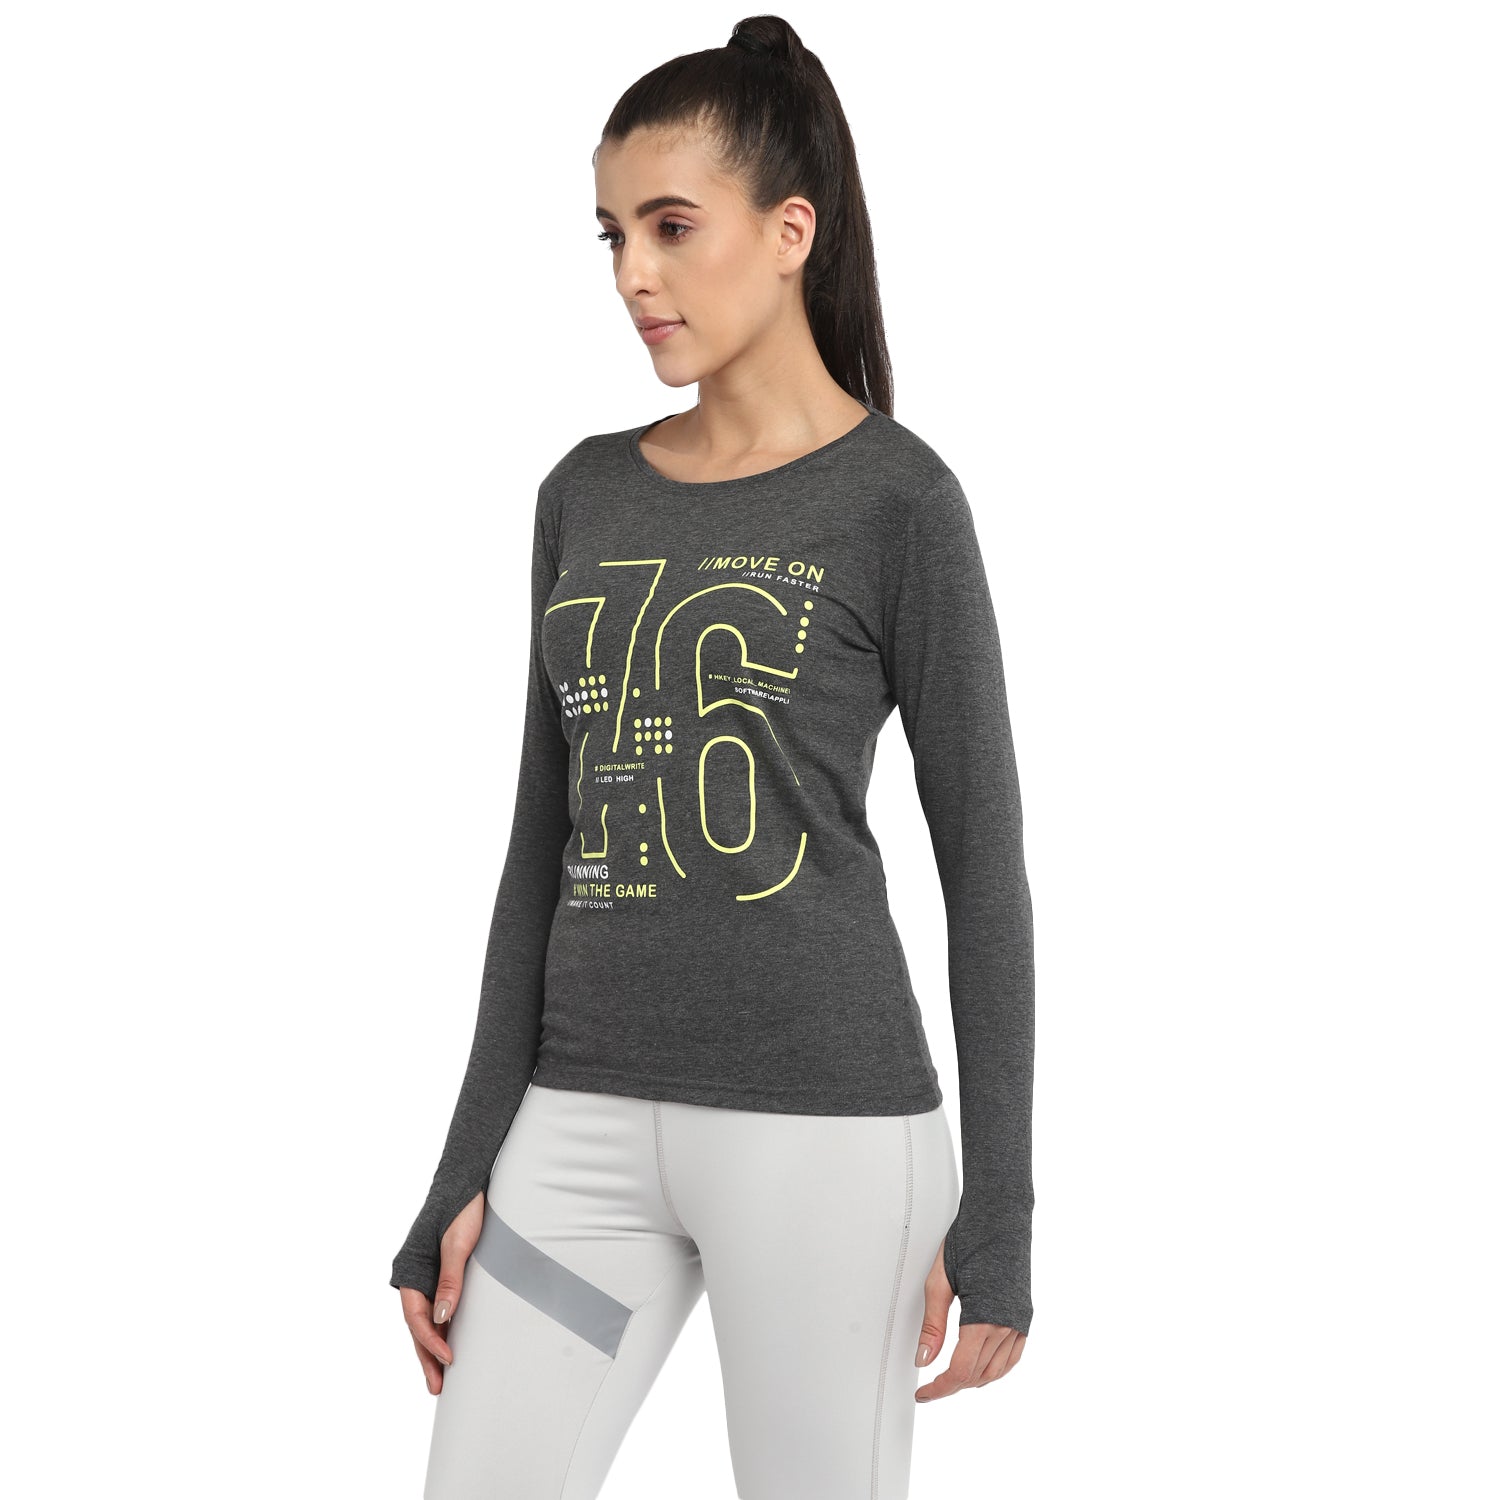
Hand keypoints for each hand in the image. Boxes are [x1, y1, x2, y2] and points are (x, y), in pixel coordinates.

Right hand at [397, 1189, 485, 1395]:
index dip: (431, 1342)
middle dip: (427, 1356)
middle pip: (417, 1325)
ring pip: (425, 1319)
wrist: (465, 1181)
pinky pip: (436, 1306)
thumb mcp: (457, 1244)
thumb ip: (449, 1280)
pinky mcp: (438, 1272)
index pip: (416, 1317)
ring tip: (440, 1377)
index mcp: (409, 1270)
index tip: (449, 1360)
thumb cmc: (460, 1209)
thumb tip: (442, 1319)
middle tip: (437, 1387)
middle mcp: (412, 1276)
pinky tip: (448, 1344)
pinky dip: (440, 1328)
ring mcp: (424, 1275)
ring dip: (432, 1346)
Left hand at [913, 1236, 1025, 1400]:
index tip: (924, 1393)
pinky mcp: (1024, 1315)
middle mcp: (1006, 1325)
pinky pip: (1013, 1356)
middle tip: (930, 1386)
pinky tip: (981, 1365)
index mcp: (983, 1319)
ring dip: (974, 1380)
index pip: (960, 1371)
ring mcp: (1019, 1321)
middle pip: (978, 1375)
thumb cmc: (970, 1240)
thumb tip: (923, 1358)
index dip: (940, 1388)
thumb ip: (932, 1324)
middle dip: (953, 1385)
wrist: (1000, 1217)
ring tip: (951, 1379)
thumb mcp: (939, 1281)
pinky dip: (996, 1369)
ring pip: (997, 1371)